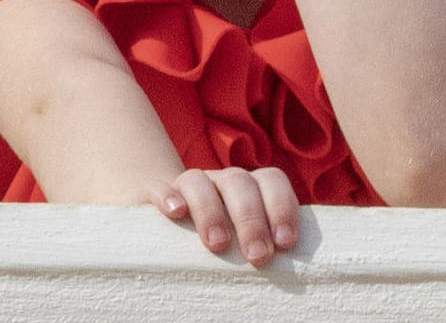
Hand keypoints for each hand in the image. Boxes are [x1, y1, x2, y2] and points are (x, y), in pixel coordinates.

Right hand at [148, 166, 300, 266]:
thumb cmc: (224, 231)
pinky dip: (168, 196)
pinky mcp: (157, 191)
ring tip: (219, 244)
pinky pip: (159, 187)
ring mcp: (192, 183)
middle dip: (251, 220)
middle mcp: (224, 179)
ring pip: (200, 182)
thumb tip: (288, 267)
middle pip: (240, 184)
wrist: (173, 212)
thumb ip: (265, 239)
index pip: (272, 181)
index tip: (285, 243)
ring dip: (211, 211)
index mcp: (252, 184)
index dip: (282, 207)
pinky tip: (175, 213)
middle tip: (258, 256)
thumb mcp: (245, 235)